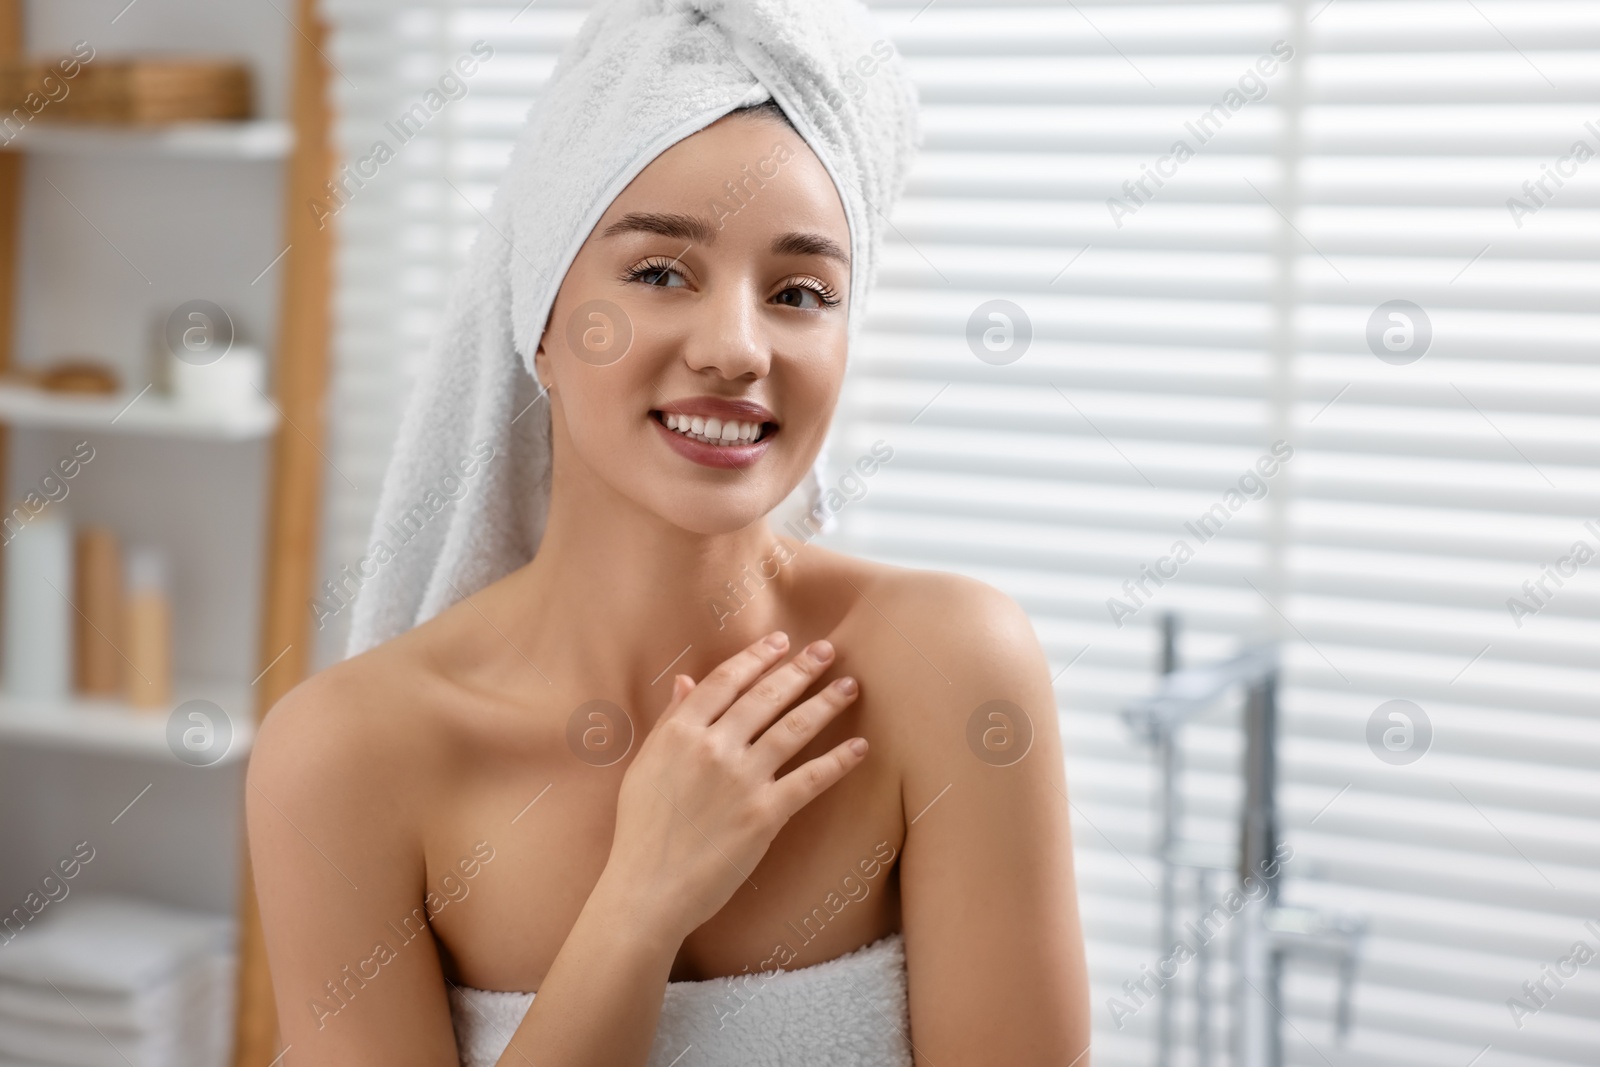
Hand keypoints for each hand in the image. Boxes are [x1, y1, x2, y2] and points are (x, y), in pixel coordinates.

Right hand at [603, 631, 865, 941]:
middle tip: (829, 650)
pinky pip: (809, 779)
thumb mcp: (645, 766)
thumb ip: (669, 722)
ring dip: (826, 703)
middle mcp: (713, 747)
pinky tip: (860, 747)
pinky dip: (838, 761)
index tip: (782, 641)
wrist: (647, 889)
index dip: (757, 657)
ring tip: (850, 686)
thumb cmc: (640, 831)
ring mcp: (741, 780)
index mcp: (680, 732)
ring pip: (793, 729)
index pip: (726, 680)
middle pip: (765, 696)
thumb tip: (686, 681)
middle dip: (801, 669)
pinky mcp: (764, 814)